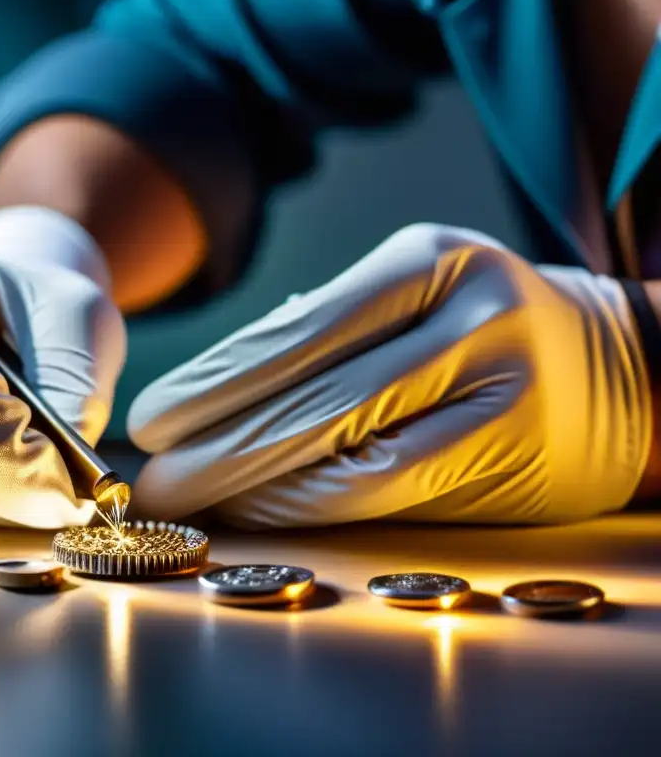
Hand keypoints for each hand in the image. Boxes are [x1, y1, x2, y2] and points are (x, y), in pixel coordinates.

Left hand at [127, 223, 651, 527]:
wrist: (616, 365)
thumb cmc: (482, 324)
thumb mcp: (414, 289)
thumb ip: (325, 327)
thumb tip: (211, 389)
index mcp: (426, 258)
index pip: (296, 331)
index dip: (213, 381)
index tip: (151, 419)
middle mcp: (464, 314)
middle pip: (310, 392)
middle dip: (214, 441)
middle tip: (151, 473)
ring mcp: (495, 383)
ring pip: (344, 444)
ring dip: (250, 479)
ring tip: (189, 495)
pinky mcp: (509, 448)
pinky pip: (385, 484)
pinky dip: (310, 501)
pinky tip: (259, 506)